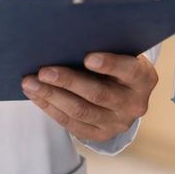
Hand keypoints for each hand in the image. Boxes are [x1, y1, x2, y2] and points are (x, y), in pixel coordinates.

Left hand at [22, 53, 158, 141]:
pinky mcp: (101, 135)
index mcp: (144, 78)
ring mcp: (117, 123)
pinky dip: (51, 108)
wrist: (126, 93)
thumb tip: (67, 38)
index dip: (109, 65)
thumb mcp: (121, 53)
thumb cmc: (118, 63)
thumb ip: (105, 47)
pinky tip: (37, 96)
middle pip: (97, 94)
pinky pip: (71, 124)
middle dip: (67, 81)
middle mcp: (134, 104)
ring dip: (52, 96)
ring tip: (30, 83)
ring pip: (80, 111)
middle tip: (43, 71)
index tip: (87, 57)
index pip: (129, 71)